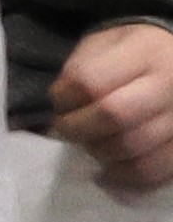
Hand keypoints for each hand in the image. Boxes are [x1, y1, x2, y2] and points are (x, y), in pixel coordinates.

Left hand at [60, 16, 172, 200]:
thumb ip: (78, 73)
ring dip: (100, 152)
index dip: (65, 97)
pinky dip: (125, 176)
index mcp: (144, 52)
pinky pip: (155, 170)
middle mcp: (170, 84)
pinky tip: (109, 170)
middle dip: (79, 129)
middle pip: (115, 115)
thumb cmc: (132, 54)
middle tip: (70, 129)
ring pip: (134, 148)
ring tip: (93, 143)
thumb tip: (60, 113)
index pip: (91, 81)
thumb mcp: (102, 46)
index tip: (60, 102)